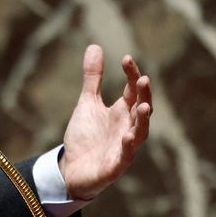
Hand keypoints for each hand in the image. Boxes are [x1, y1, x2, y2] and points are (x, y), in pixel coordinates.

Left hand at [58, 46, 151, 200]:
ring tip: (144, 106)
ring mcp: (124, 147)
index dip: (132, 75)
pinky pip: (125, 156)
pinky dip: (127, 147)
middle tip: (144, 79)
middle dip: (144, 95)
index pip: (133, 90)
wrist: (70, 170)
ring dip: (143, 120)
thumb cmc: (85, 137)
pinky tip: (127, 137)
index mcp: (122, 112)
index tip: (126, 58)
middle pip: (141, 109)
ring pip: (140, 132)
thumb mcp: (87, 103)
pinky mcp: (115, 166)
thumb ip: (93, 78)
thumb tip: (96, 46)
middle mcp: (127, 127)